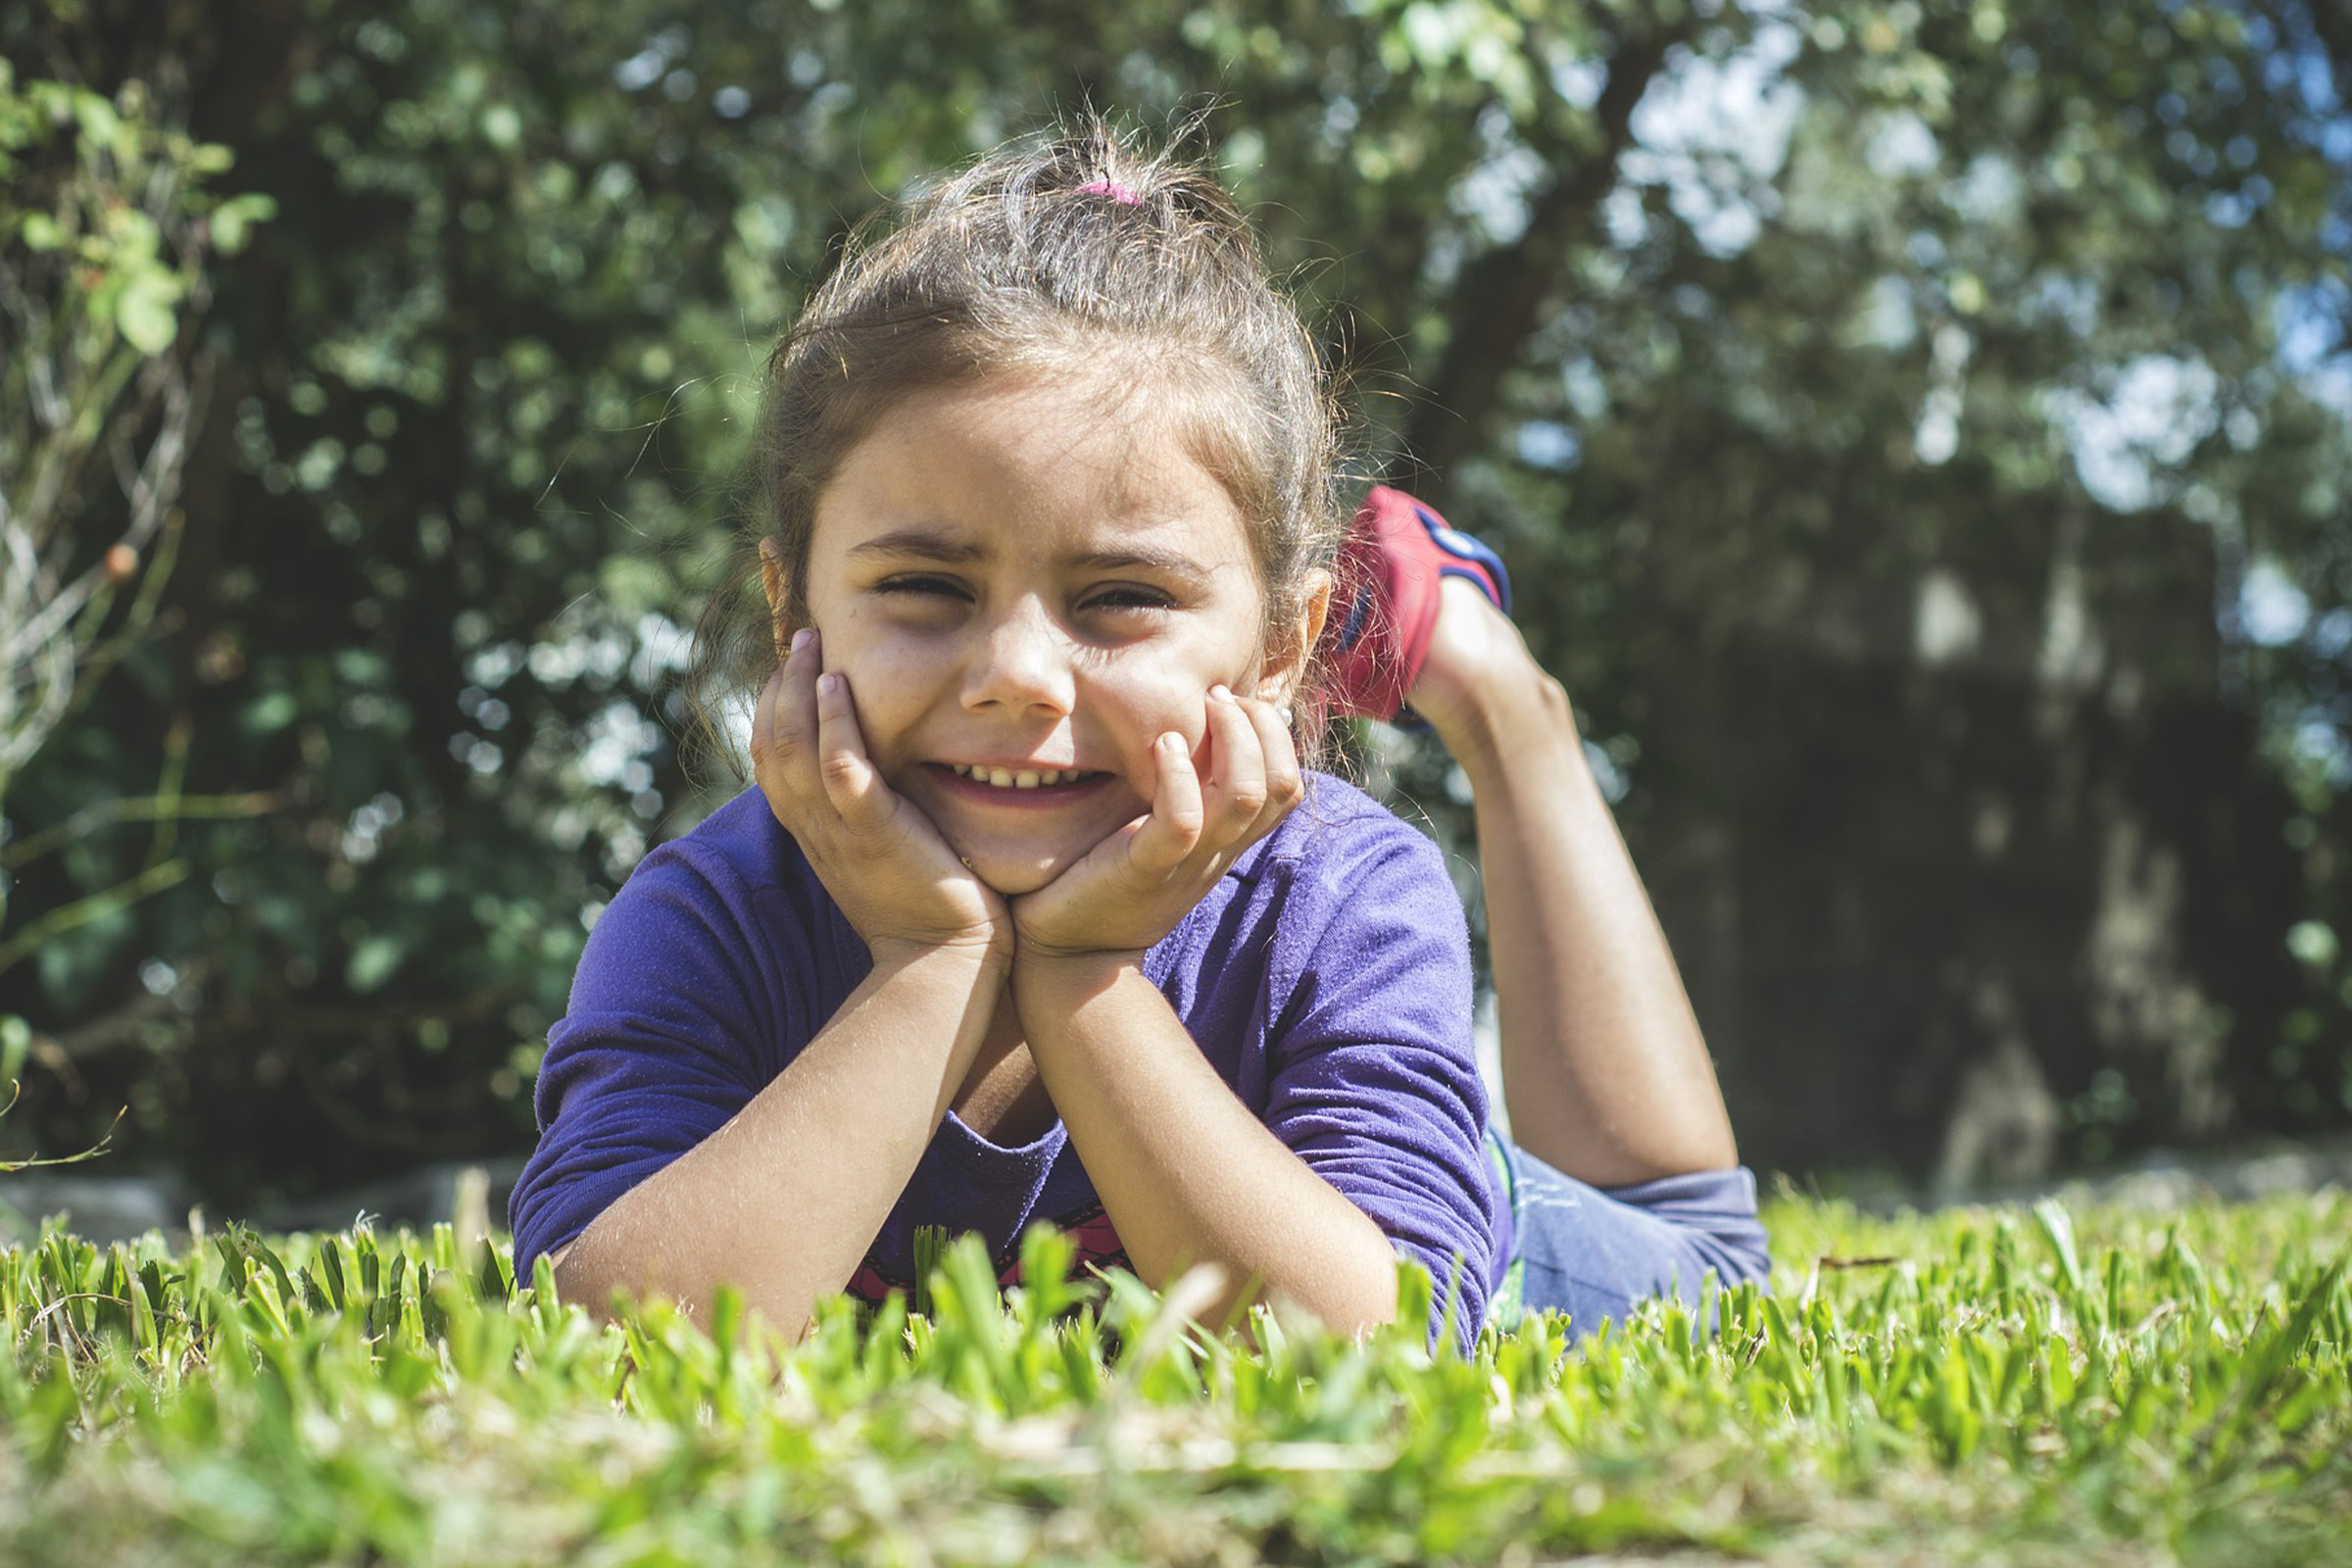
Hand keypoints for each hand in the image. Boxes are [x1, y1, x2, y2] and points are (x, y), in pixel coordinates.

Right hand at [751, 629, 1010, 966]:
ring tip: (812, 643)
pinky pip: (842, 769)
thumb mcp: (881, 850)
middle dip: (781, 683)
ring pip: (795, 747)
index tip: (792, 665)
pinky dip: (834, 724)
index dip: (772, 706)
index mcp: (811, 831)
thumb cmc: (924, 904)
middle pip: (771, 743)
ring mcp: (839, 831)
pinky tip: (838, 685)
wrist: (943, 961)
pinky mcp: (874, 833)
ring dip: (799, 688)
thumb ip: (869, 809)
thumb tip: (881, 766)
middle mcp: (813, 828)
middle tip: (801, 637)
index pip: (770, 758)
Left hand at [1009, 685, 1302, 964]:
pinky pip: (1181, 822)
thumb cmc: (1104, 880)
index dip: (1277, 737)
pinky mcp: (1143, 870)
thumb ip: (1182, 796)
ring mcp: (1184, 864)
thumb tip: (1192, 735)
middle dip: (1262, 727)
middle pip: (1281, 787)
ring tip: (1202, 706)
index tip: (1236, 703)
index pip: (1287, 789)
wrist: (1066, 955)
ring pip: (1243, 798)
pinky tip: (1161, 744)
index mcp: (1224, 843)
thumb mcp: (1158, 837)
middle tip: (1218, 696)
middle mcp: (1216, 853)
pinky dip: (1177, 775)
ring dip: (1230, 738)